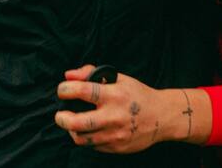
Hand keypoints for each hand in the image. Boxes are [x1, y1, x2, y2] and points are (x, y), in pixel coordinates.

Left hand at [54, 65, 208, 151]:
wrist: (162, 117)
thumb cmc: (138, 95)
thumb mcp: (119, 78)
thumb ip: (91, 73)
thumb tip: (68, 76)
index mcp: (115, 95)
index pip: (83, 91)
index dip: (65, 90)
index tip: (62, 90)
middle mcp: (114, 116)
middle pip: (77, 122)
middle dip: (62, 118)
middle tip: (60, 114)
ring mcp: (115, 134)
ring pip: (82, 138)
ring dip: (72, 131)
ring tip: (72, 123)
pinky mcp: (117, 147)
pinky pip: (93, 146)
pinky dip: (87, 138)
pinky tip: (90, 130)